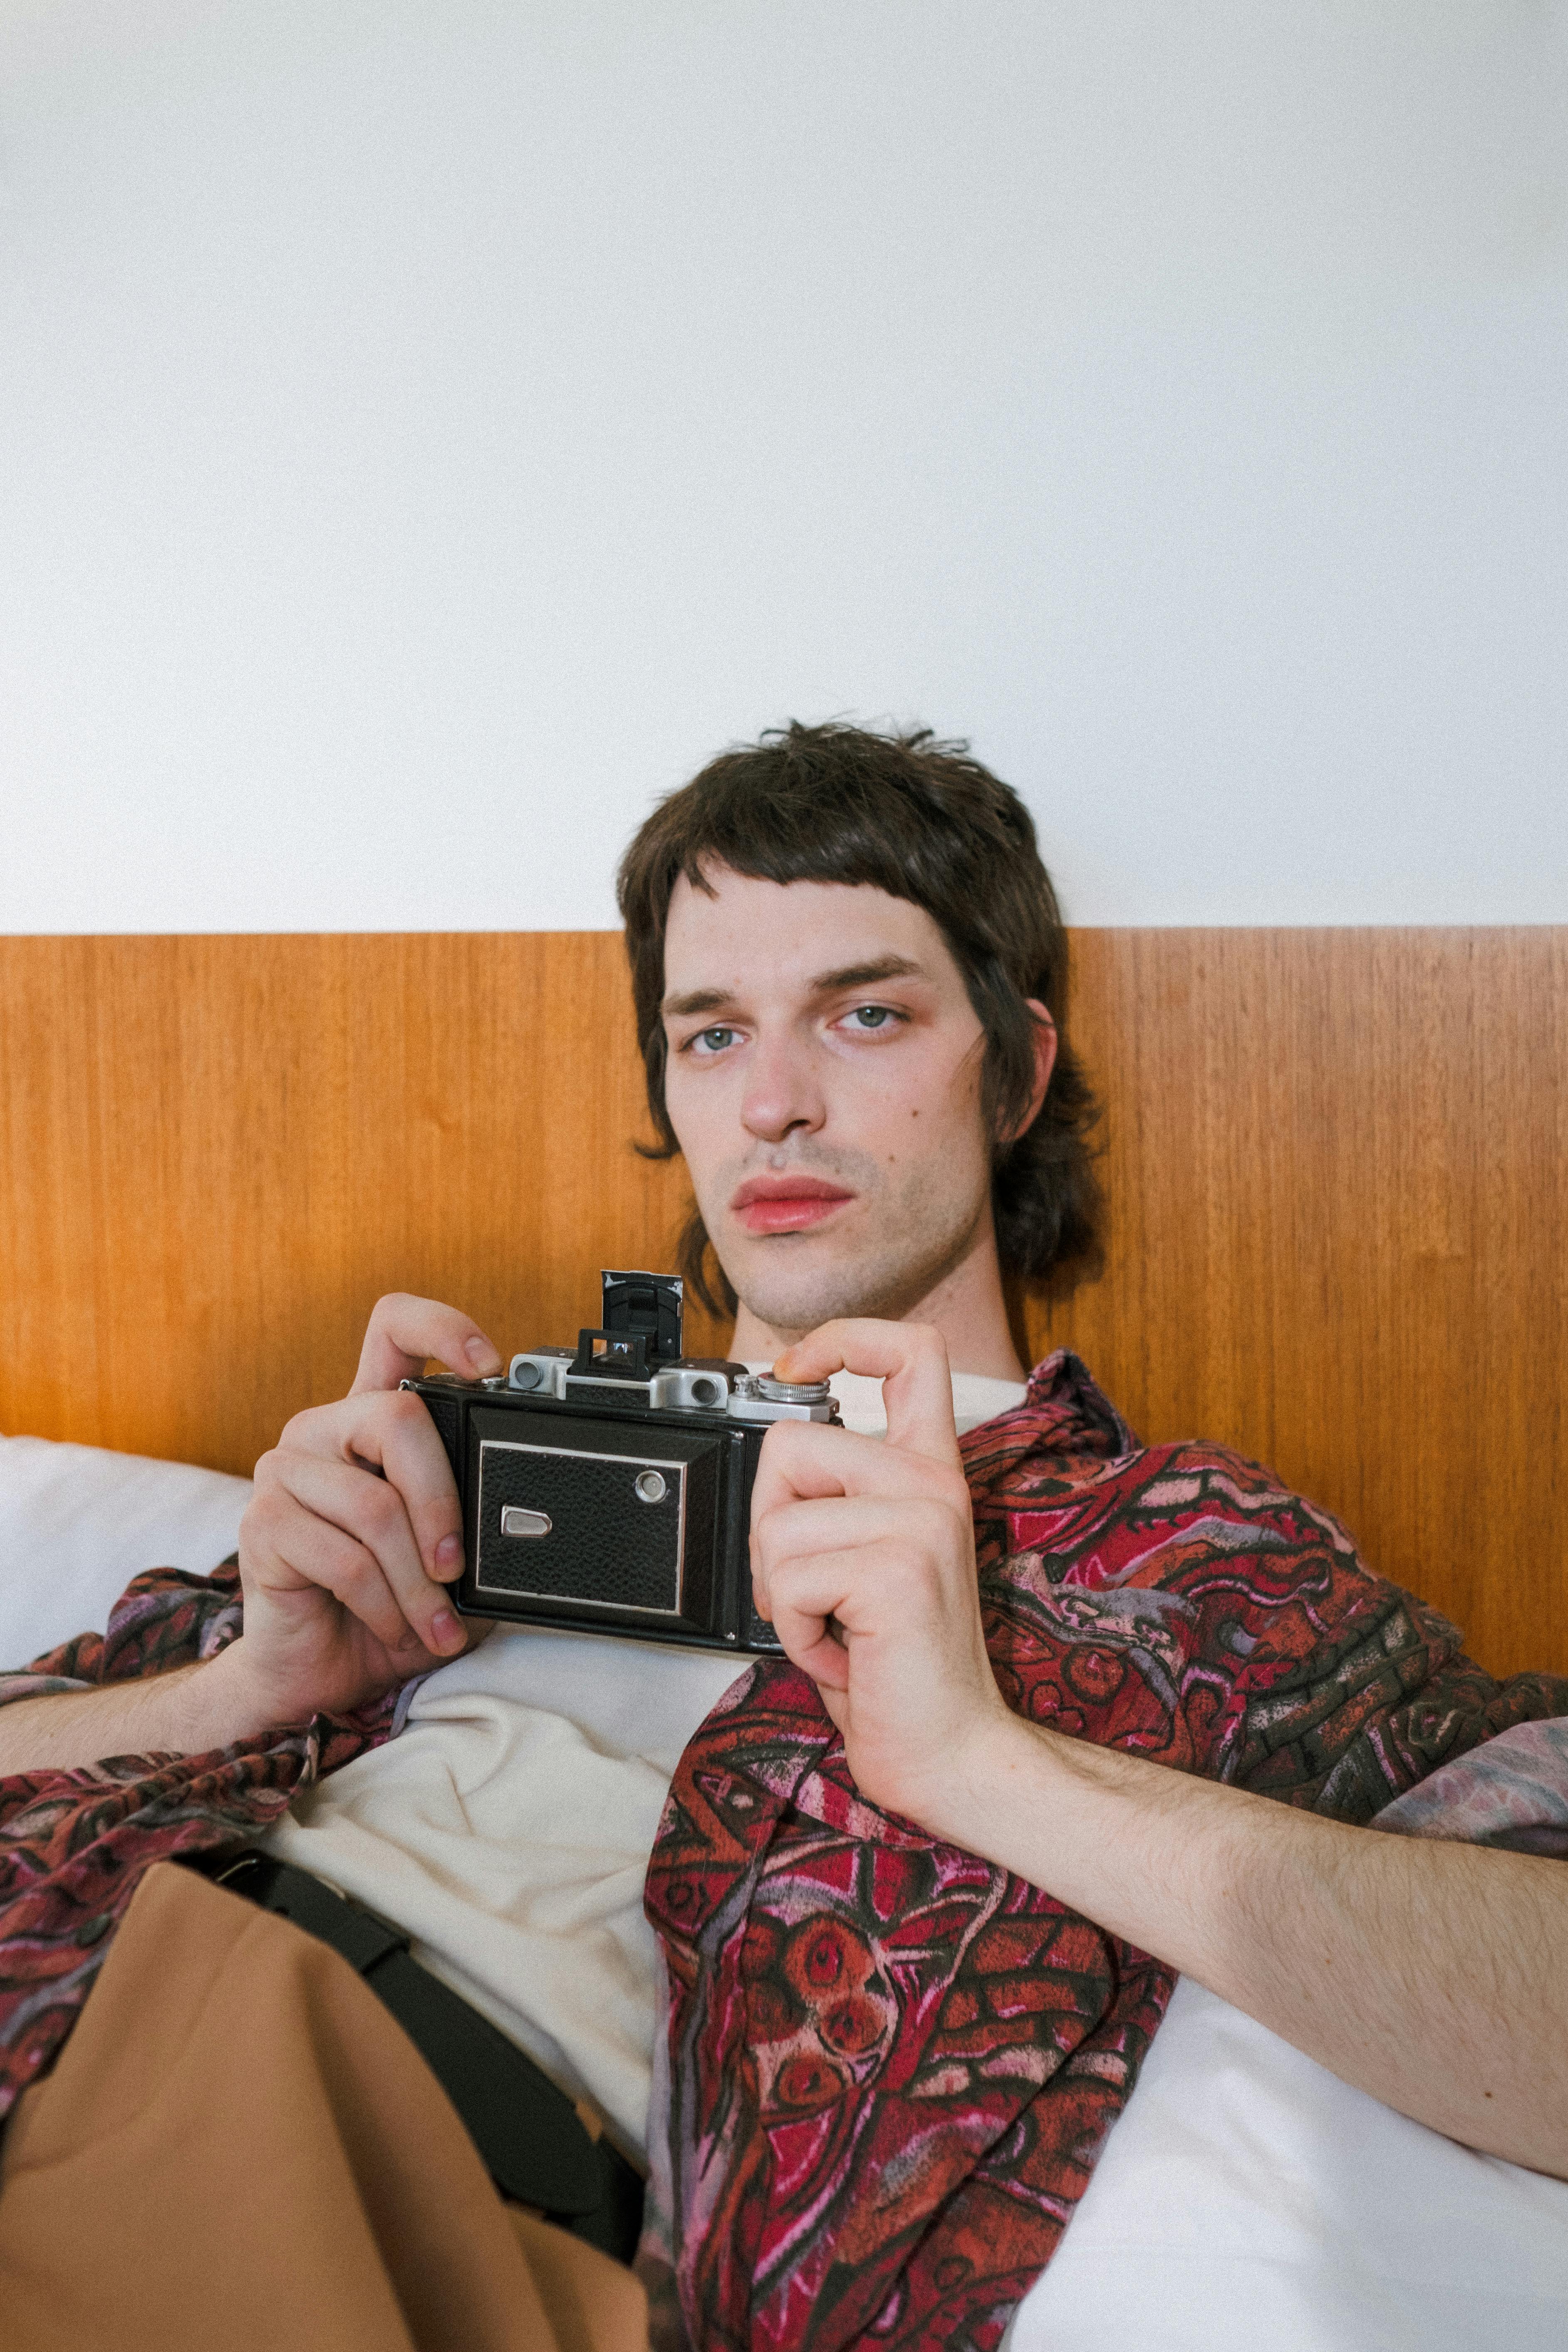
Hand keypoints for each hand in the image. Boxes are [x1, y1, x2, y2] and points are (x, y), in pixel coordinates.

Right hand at [224, 1294, 502, 1726]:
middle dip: (442, 1502)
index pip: (394, 1328)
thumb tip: (528, 1518)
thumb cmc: (390, 1603)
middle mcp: (323, 1430)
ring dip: (417, 1582)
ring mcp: (284, 1471)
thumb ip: (475, 1518)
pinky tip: (394, 1626)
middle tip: (457, 1567)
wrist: (322, 1669)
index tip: (488, 1365)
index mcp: (371, 1420)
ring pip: (374, 1505)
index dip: (442, 1328)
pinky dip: (384, 1605)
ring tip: (434, 1622)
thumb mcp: (449, 1555)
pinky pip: (344, 1559)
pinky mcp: (261, 1523)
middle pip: (396, 1417)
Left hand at [748, 1319, 1010, 1836]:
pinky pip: (789, 1577)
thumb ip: (841, 1496)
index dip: (844, 1337)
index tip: (797, 1366)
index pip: (909, 1351)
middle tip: (816, 1588)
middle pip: (790, 1441)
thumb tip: (776, 1454)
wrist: (947, 1749)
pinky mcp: (896, 1570)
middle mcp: (932, 1483)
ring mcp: (921, 1521)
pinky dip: (796, 1632)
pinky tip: (845, 1652)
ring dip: (783, 1593)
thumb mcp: (870, 1556)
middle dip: (770, 1524)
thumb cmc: (899, 1665)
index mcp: (929, 1471)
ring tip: (837, 1627)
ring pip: (776, 1521)